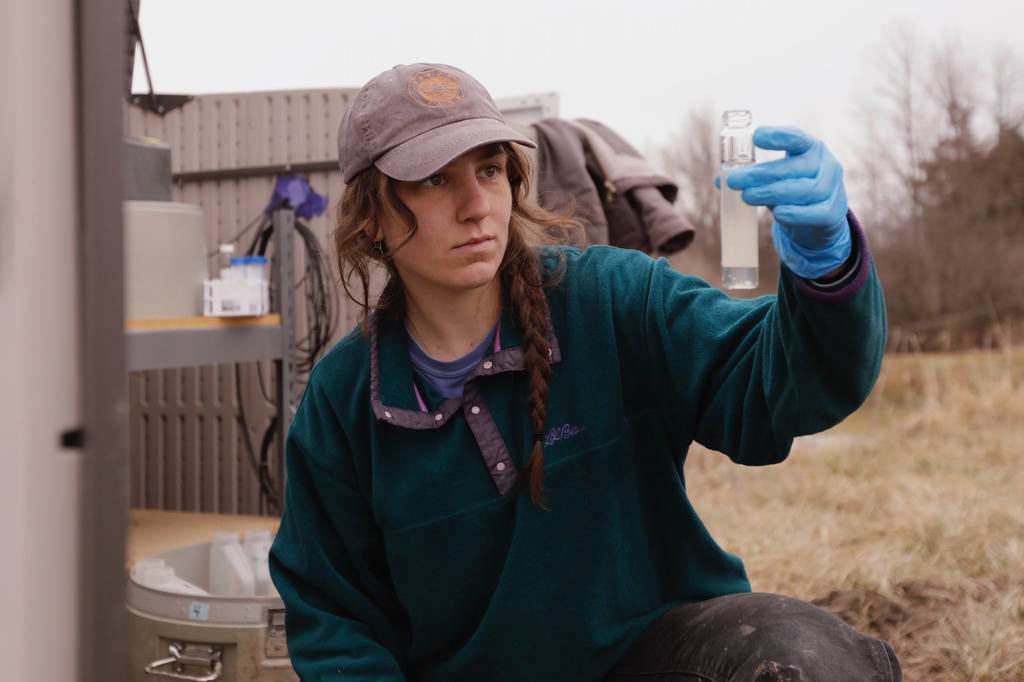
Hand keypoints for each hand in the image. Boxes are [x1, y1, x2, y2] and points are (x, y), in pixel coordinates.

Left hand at [724, 126, 851, 278]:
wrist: (821, 220)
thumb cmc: (794, 192)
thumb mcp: (776, 180)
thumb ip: (753, 178)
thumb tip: (720, 179)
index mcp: (811, 149)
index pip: (797, 138)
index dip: (778, 136)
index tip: (756, 136)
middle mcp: (827, 165)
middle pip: (794, 168)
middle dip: (761, 174)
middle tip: (734, 181)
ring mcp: (833, 188)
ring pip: (804, 190)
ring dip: (772, 193)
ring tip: (747, 197)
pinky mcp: (833, 213)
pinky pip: (814, 213)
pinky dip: (795, 214)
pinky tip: (777, 214)